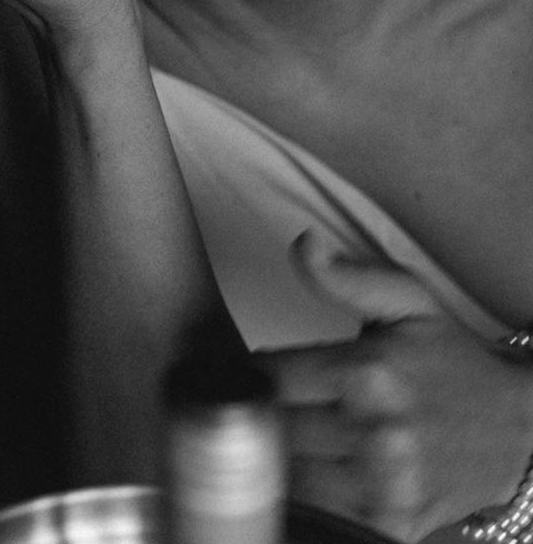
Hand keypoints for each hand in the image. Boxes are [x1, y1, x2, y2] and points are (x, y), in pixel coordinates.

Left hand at [260, 232, 532, 540]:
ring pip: (290, 475)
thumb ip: (345, 277)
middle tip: (278, 404)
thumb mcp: (408, 302)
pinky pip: (321, 512)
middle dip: (268, 413)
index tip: (257, 372)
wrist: (517, 428)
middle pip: (274, 428)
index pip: (270, 378)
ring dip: (285, 457)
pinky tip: (321, 471)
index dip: (254, 374)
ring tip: (299, 436)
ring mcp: (384, 486)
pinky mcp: (392, 524)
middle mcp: (375, 432)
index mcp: (368, 373)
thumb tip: (304, 244)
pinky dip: (312, 495)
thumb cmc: (453, 360)